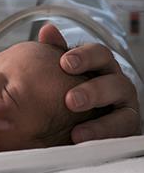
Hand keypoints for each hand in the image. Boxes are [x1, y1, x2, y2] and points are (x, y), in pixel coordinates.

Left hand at [39, 24, 140, 142]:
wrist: (77, 116)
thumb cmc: (70, 85)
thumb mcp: (63, 68)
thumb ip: (56, 51)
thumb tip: (48, 30)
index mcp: (100, 66)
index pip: (99, 54)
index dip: (85, 57)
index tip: (65, 63)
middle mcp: (116, 85)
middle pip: (114, 82)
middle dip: (93, 91)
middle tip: (70, 101)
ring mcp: (123, 109)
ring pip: (123, 113)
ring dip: (101, 123)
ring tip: (77, 133)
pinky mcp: (125, 130)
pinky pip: (121, 136)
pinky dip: (103, 140)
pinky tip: (83, 142)